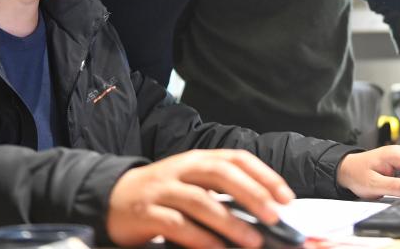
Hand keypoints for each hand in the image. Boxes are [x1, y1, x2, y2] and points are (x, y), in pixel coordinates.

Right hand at [106, 149, 294, 247]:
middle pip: (221, 173)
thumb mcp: (192, 182)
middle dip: (252, 194)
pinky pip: (177, 225)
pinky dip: (200, 238)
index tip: (286, 197)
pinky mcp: (146, 213)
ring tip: (253, 241)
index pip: (236, 158)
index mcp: (198, 159)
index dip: (264, 175)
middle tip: (274, 217)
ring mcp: (163, 190)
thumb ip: (222, 191)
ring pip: (201, 201)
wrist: (113, 197)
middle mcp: (182, 169)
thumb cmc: (163, 193)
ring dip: (230, 222)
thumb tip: (264, 211)